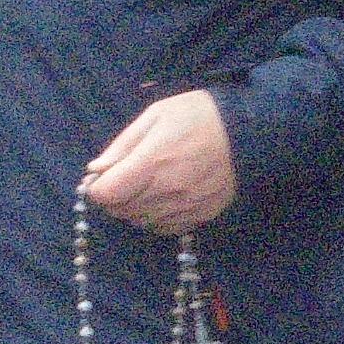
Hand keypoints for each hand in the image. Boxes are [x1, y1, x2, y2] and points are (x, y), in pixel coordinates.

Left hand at [80, 90, 237, 236]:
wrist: (247, 131)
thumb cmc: (197, 116)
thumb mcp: (155, 116)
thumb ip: (122, 145)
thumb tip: (96, 170)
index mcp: (152, 163)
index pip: (107, 194)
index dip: (97, 187)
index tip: (102, 176)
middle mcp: (167, 191)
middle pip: (121, 210)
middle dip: (114, 196)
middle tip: (123, 178)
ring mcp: (185, 207)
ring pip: (141, 222)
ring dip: (134, 208)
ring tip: (146, 185)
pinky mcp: (201, 216)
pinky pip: (165, 228)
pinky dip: (156, 217)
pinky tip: (163, 198)